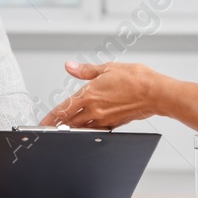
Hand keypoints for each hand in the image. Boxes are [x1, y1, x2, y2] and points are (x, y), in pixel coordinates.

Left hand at [39, 61, 162, 128]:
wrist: (156, 93)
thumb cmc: (136, 79)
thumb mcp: (107, 68)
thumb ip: (85, 70)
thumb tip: (69, 66)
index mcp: (90, 95)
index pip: (63, 110)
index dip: (50, 118)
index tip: (41, 124)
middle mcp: (95, 110)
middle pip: (69, 124)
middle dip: (58, 127)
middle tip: (48, 130)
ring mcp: (105, 119)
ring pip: (82, 129)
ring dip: (72, 130)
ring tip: (64, 130)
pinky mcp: (115, 124)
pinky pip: (97, 130)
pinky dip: (89, 130)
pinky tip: (87, 128)